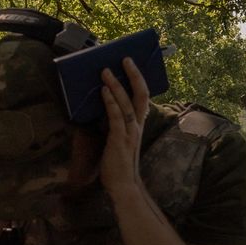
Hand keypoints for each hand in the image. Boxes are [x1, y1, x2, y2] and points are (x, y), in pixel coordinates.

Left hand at [99, 57, 150, 194]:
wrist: (122, 185)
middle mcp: (137, 126)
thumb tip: (105, 106)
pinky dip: (110, 102)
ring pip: (127, 103)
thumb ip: (115, 123)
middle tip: (125, 59)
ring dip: (116, 85)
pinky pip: (116, 116)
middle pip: (141, 95)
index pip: (142, 98)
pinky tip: (103, 90)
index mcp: (137, 125)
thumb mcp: (118, 138)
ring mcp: (130, 132)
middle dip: (133, 76)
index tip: (130, 65)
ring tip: (106, 71)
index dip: (138, 80)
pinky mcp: (119, 139)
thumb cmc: (118, 163)